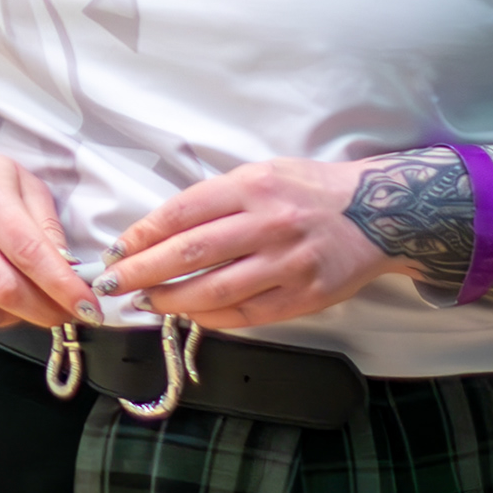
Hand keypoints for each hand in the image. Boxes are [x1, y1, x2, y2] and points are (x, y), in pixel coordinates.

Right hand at [0, 141, 101, 334]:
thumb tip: (69, 269)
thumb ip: (46, 222)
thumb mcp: (19, 180)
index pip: (30, 254)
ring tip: (27, 302)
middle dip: (46, 311)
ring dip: (17, 318)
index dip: (63, 286)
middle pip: (7, 291)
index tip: (88, 305)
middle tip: (65, 311)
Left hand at [105, 158, 395, 331]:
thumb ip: (216, 200)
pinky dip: (211, 318)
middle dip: (142, 270)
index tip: (116, 250)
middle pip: (190, 252)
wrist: (380, 213)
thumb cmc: (310, 190)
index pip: (181, 213)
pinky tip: (188, 316)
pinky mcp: (305, 296)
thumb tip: (159, 231)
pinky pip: (247, 314)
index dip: (141, 235)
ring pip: (215, 289)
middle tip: (112, 283)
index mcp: (252, 186)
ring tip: (145, 302)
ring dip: (171, 300)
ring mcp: (288, 264)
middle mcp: (268, 224)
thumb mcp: (262, 174)